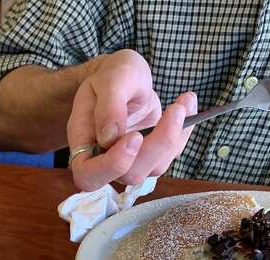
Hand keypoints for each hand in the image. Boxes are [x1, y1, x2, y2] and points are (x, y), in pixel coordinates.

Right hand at [67, 50, 196, 190]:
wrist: (124, 78)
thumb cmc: (112, 75)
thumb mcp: (110, 78)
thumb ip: (108, 105)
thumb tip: (110, 137)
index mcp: (83, 143)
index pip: (89, 174)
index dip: (113, 165)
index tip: (135, 136)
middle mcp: (104, 159)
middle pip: (129, 175)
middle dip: (156, 146)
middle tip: (175, 110)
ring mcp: (129, 160)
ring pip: (153, 168)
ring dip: (174, 138)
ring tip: (184, 101)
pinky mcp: (150, 155)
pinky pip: (169, 156)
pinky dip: (183, 133)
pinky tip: (187, 105)